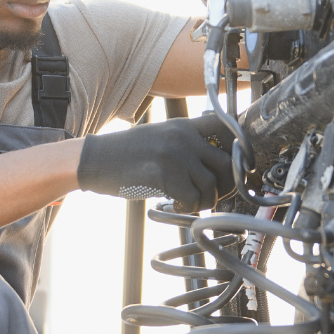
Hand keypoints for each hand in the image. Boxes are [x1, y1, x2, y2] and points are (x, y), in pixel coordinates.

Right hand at [77, 115, 235, 211]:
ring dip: (204, 200)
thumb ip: (187, 145)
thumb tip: (218, 166)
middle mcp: (184, 137)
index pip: (228, 129)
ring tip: (188, 201)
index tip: (235, 167)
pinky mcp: (165, 175)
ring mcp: (175, 155)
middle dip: (225, 185)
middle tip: (211, 195)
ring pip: (212, 185)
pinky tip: (173, 203)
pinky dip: (187, 207)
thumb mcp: (161, 137)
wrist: (94, 160)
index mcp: (185, 125)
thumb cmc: (127, 154)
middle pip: (227, 163)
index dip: (239, 150)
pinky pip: (193, 199)